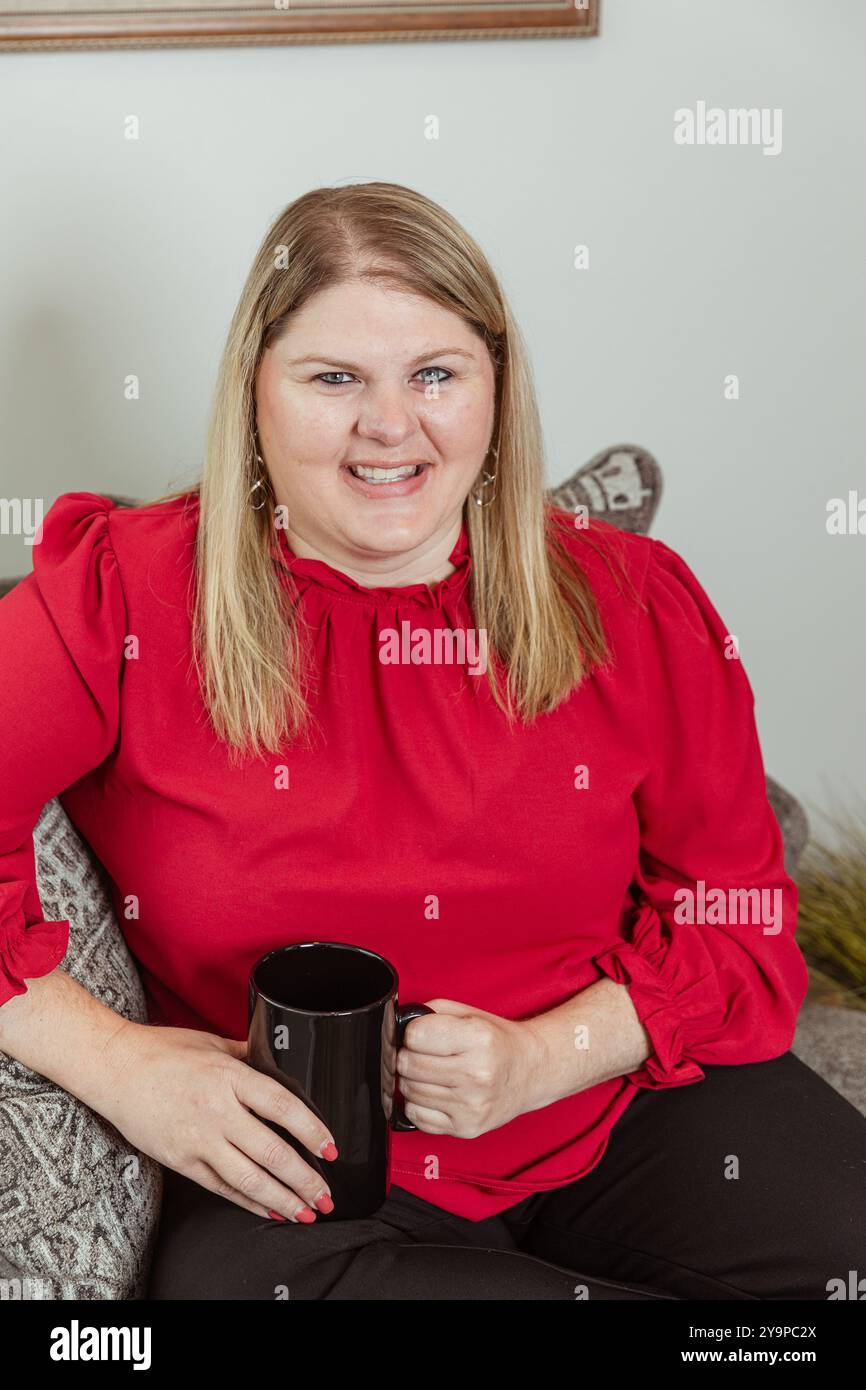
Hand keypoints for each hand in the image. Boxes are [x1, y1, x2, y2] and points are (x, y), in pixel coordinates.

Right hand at [96, 1021, 337, 1222]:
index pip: (282, 1106)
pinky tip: (270, 1209)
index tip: (330, 1148)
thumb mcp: (213, 1042)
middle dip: (305, 1179)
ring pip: (249, 1179)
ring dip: (283, 1199)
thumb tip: (279, 1062)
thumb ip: (248, 1055)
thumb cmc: (161, 1051)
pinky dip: (249, 1202)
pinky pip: (222, 1187)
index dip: (311, 1130)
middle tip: (326, 1194)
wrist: (114, 1068)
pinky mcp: (181, 1160)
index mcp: (229, 1076)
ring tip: (306, 1211)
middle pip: (272, 1152)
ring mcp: (198, 1140)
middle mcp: (217, 1111)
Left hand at [395, 999, 548, 1137]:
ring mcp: (471, 1105)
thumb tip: (397, 1027)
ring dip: (412, 1080)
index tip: (422, 1034)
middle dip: (408, 1056)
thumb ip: (432, 1012)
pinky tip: (436, 1093)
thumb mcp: (469, 1013)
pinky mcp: (466, 1128)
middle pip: (409, 1064)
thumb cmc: (497, 1042)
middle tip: (422, 1054)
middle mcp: (476, 1074)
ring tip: (432, 1073)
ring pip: (409, 1091)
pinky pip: (417, 1117)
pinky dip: (418, 1104)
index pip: (416, 1035)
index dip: (413, 1033)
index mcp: (478, 1039)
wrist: (531, 1072)